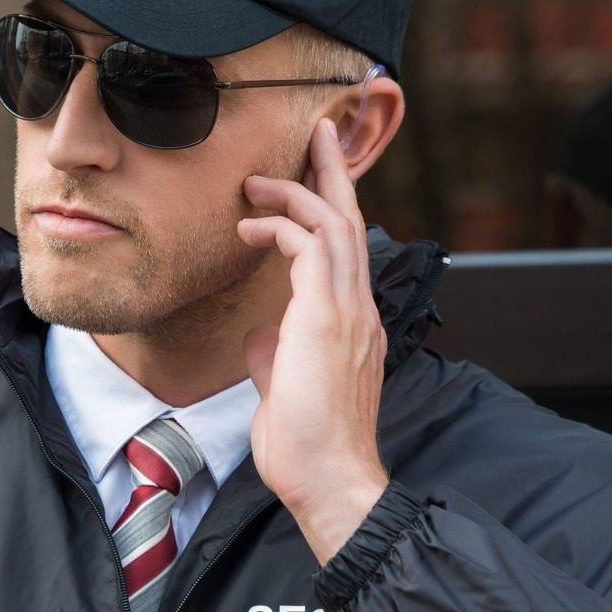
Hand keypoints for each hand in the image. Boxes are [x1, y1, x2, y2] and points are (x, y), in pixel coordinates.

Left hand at [236, 116, 390, 564]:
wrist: (329, 478)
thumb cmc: (307, 446)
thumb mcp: (285, 389)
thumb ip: (277, 355)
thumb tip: (261, 336)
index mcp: (354, 326)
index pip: (348, 253)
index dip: (332, 211)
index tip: (311, 183)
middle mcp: (360, 310)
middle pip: (352, 222)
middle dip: (334, 173)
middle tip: (318, 132)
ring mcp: (349, 312)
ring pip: (336, 223)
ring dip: (300, 189)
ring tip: (260, 177)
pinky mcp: (327, 317)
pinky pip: (311, 246)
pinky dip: (281, 225)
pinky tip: (251, 226)